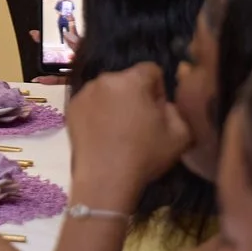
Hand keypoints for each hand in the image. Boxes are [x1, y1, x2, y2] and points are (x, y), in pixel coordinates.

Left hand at [66, 61, 190, 201]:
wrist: (105, 180)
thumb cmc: (144, 155)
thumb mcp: (181, 134)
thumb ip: (178, 108)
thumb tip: (164, 104)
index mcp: (131, 80)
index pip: (152, 70)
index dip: (159, 90)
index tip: (157, 113)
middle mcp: (104, 80)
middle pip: (128, 80)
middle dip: (136, 95)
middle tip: (139, 123)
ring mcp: (84, 93)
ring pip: (108, 91)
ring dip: (116, 103)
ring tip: (119, 131)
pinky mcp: (70, 108)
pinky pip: (92, 103)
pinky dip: (98, 112)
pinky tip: (103, 134)